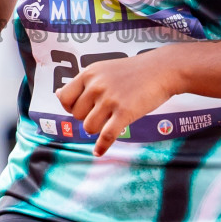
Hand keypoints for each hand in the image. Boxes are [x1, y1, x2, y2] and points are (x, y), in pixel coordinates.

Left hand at [54, 48, 183, 156]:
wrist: (162, 69)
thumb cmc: (133, 71)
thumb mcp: (104, 69)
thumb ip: (83, 82)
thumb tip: (58, 93)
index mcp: (89, 74)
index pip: (65, 97)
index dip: (70, 107)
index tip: (82, 109)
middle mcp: (96, 86)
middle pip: (77, 115)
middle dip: (87, 118)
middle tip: (102, 114)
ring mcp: (110, 100)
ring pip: (89, 127)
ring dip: (97, 129)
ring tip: (109, 123)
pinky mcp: (124, 113)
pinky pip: (106, 136)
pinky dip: (101, 147)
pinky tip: (99, 152)